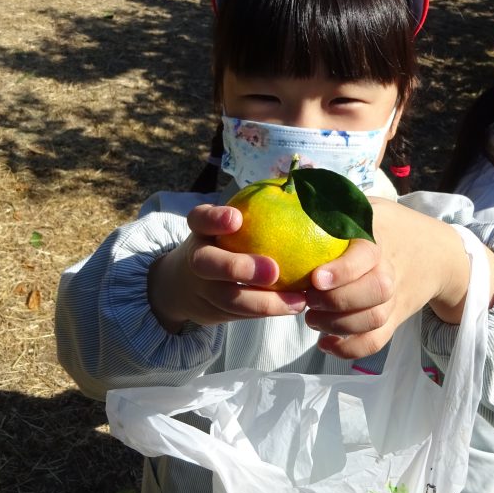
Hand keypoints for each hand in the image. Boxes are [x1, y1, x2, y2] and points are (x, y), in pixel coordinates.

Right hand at [147, 203, 306, 332]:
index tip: (236, 218)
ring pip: (228, 298)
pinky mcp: (214, 312)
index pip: (200, 218)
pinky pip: (242, 316)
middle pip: (208, 263)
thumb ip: (260, 205)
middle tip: (273, 270)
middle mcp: (197, 259)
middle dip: (238, 268)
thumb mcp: (232, 222)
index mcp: (201, 230)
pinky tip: (297, 306)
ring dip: (264, 301)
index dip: (214, 219)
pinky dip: (268, 312)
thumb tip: (306, 176)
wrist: (187, 285)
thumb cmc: (227, 242)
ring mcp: (202, 289)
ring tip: (298, 300)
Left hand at [302, 198, 493, 359]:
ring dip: (336, 325)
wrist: (437, 254)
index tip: (316, 278)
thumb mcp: (366, 206)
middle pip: (373, 294)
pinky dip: (350, 349)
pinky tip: (325, 343)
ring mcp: (395, 299)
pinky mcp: (394, 319)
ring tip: (311, 318)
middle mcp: (391, 271)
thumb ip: (333, 200)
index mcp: (380, 240)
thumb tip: (285, 186)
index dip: (342, 271)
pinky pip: (376, 342)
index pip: (366, 257)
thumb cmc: (388, 226)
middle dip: (335, 303)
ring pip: (372, 321)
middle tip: (307, 299)